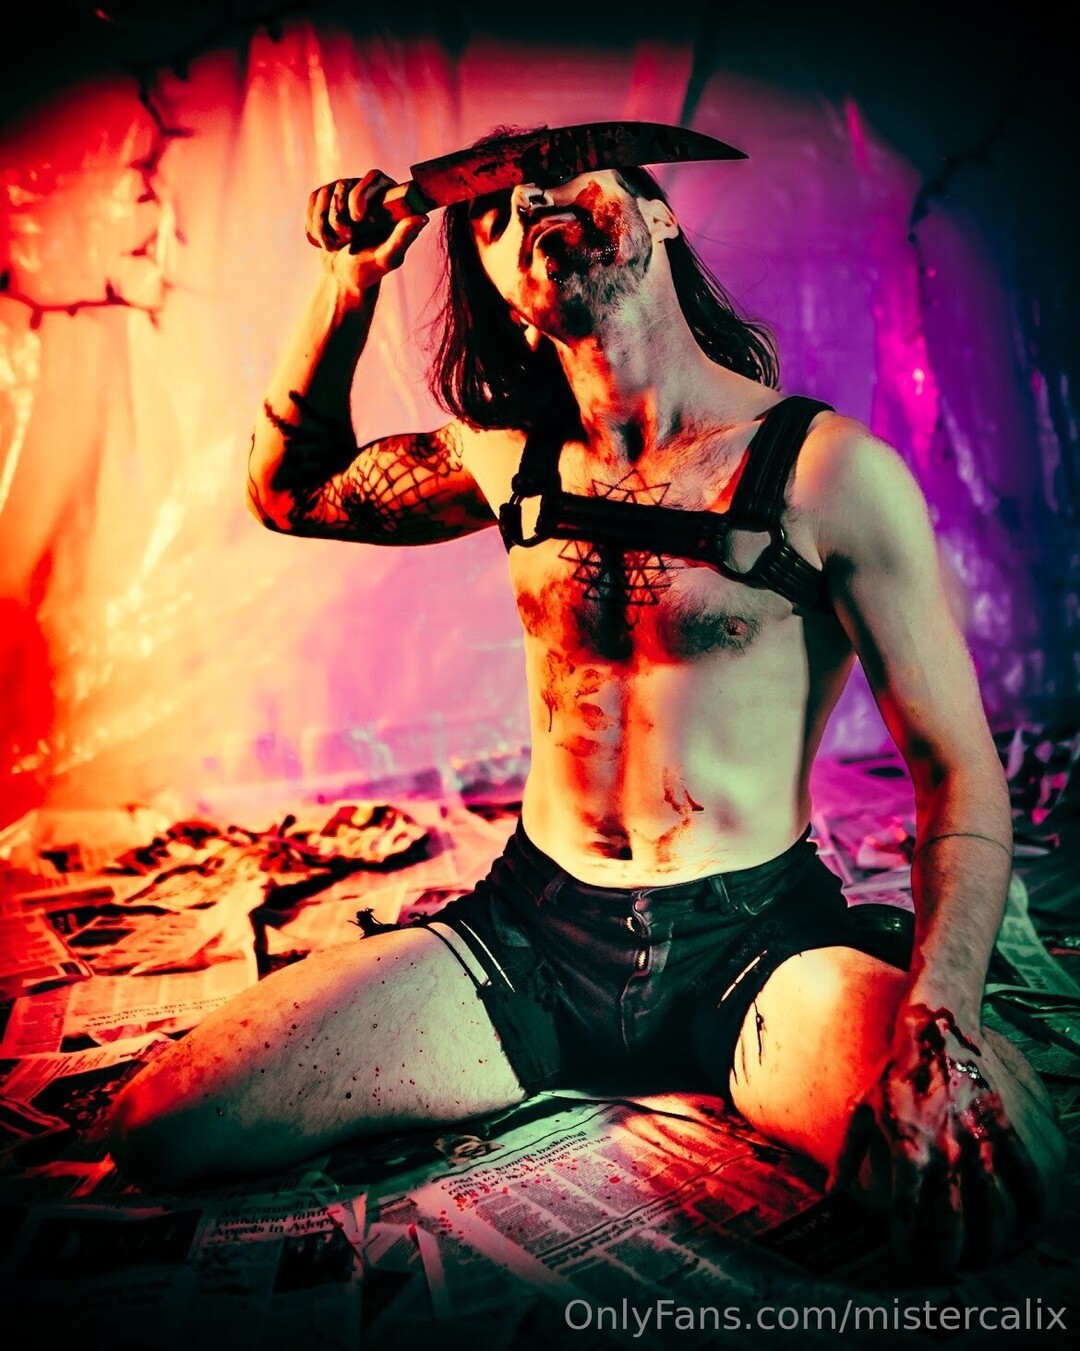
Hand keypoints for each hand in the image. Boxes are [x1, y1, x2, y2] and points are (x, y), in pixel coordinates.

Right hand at [304, 170, 426, 295]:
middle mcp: (366, 191)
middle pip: (345, 184)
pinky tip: (323, 241)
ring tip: (334, 245)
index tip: (357, 218)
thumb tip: (423, 217)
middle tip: (347, 238)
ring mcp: (344, 193)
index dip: (360, 194)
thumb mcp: (387, 258)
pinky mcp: (325, 200)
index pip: (374, 177)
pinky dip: (314, 224)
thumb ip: (403, 239)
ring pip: (326, 193)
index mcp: (387, 200)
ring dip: (325, 225)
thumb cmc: (370, 270)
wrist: (344, 278)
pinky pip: (313, 201)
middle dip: (339, 216)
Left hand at [831, 1002, 1057, 1270]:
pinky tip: (1019, 1224)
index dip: (908, 1252)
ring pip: (995, 1218)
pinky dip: (1028, 1214)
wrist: (936, 1030)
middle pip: (954, 1232)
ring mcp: (981, 1145)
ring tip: (979, 1252)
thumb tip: (831, 1193)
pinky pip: (1028, 1186)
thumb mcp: (861, 1111)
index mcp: (908, 1153)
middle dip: (949, 1258)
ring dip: (989, 1245)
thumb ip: (847, 1156)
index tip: (907, 1261)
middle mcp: (946, 1155)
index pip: (908, 1223)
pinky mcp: (1008, 1132)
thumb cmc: (893, 1073)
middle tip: (945, 1265)